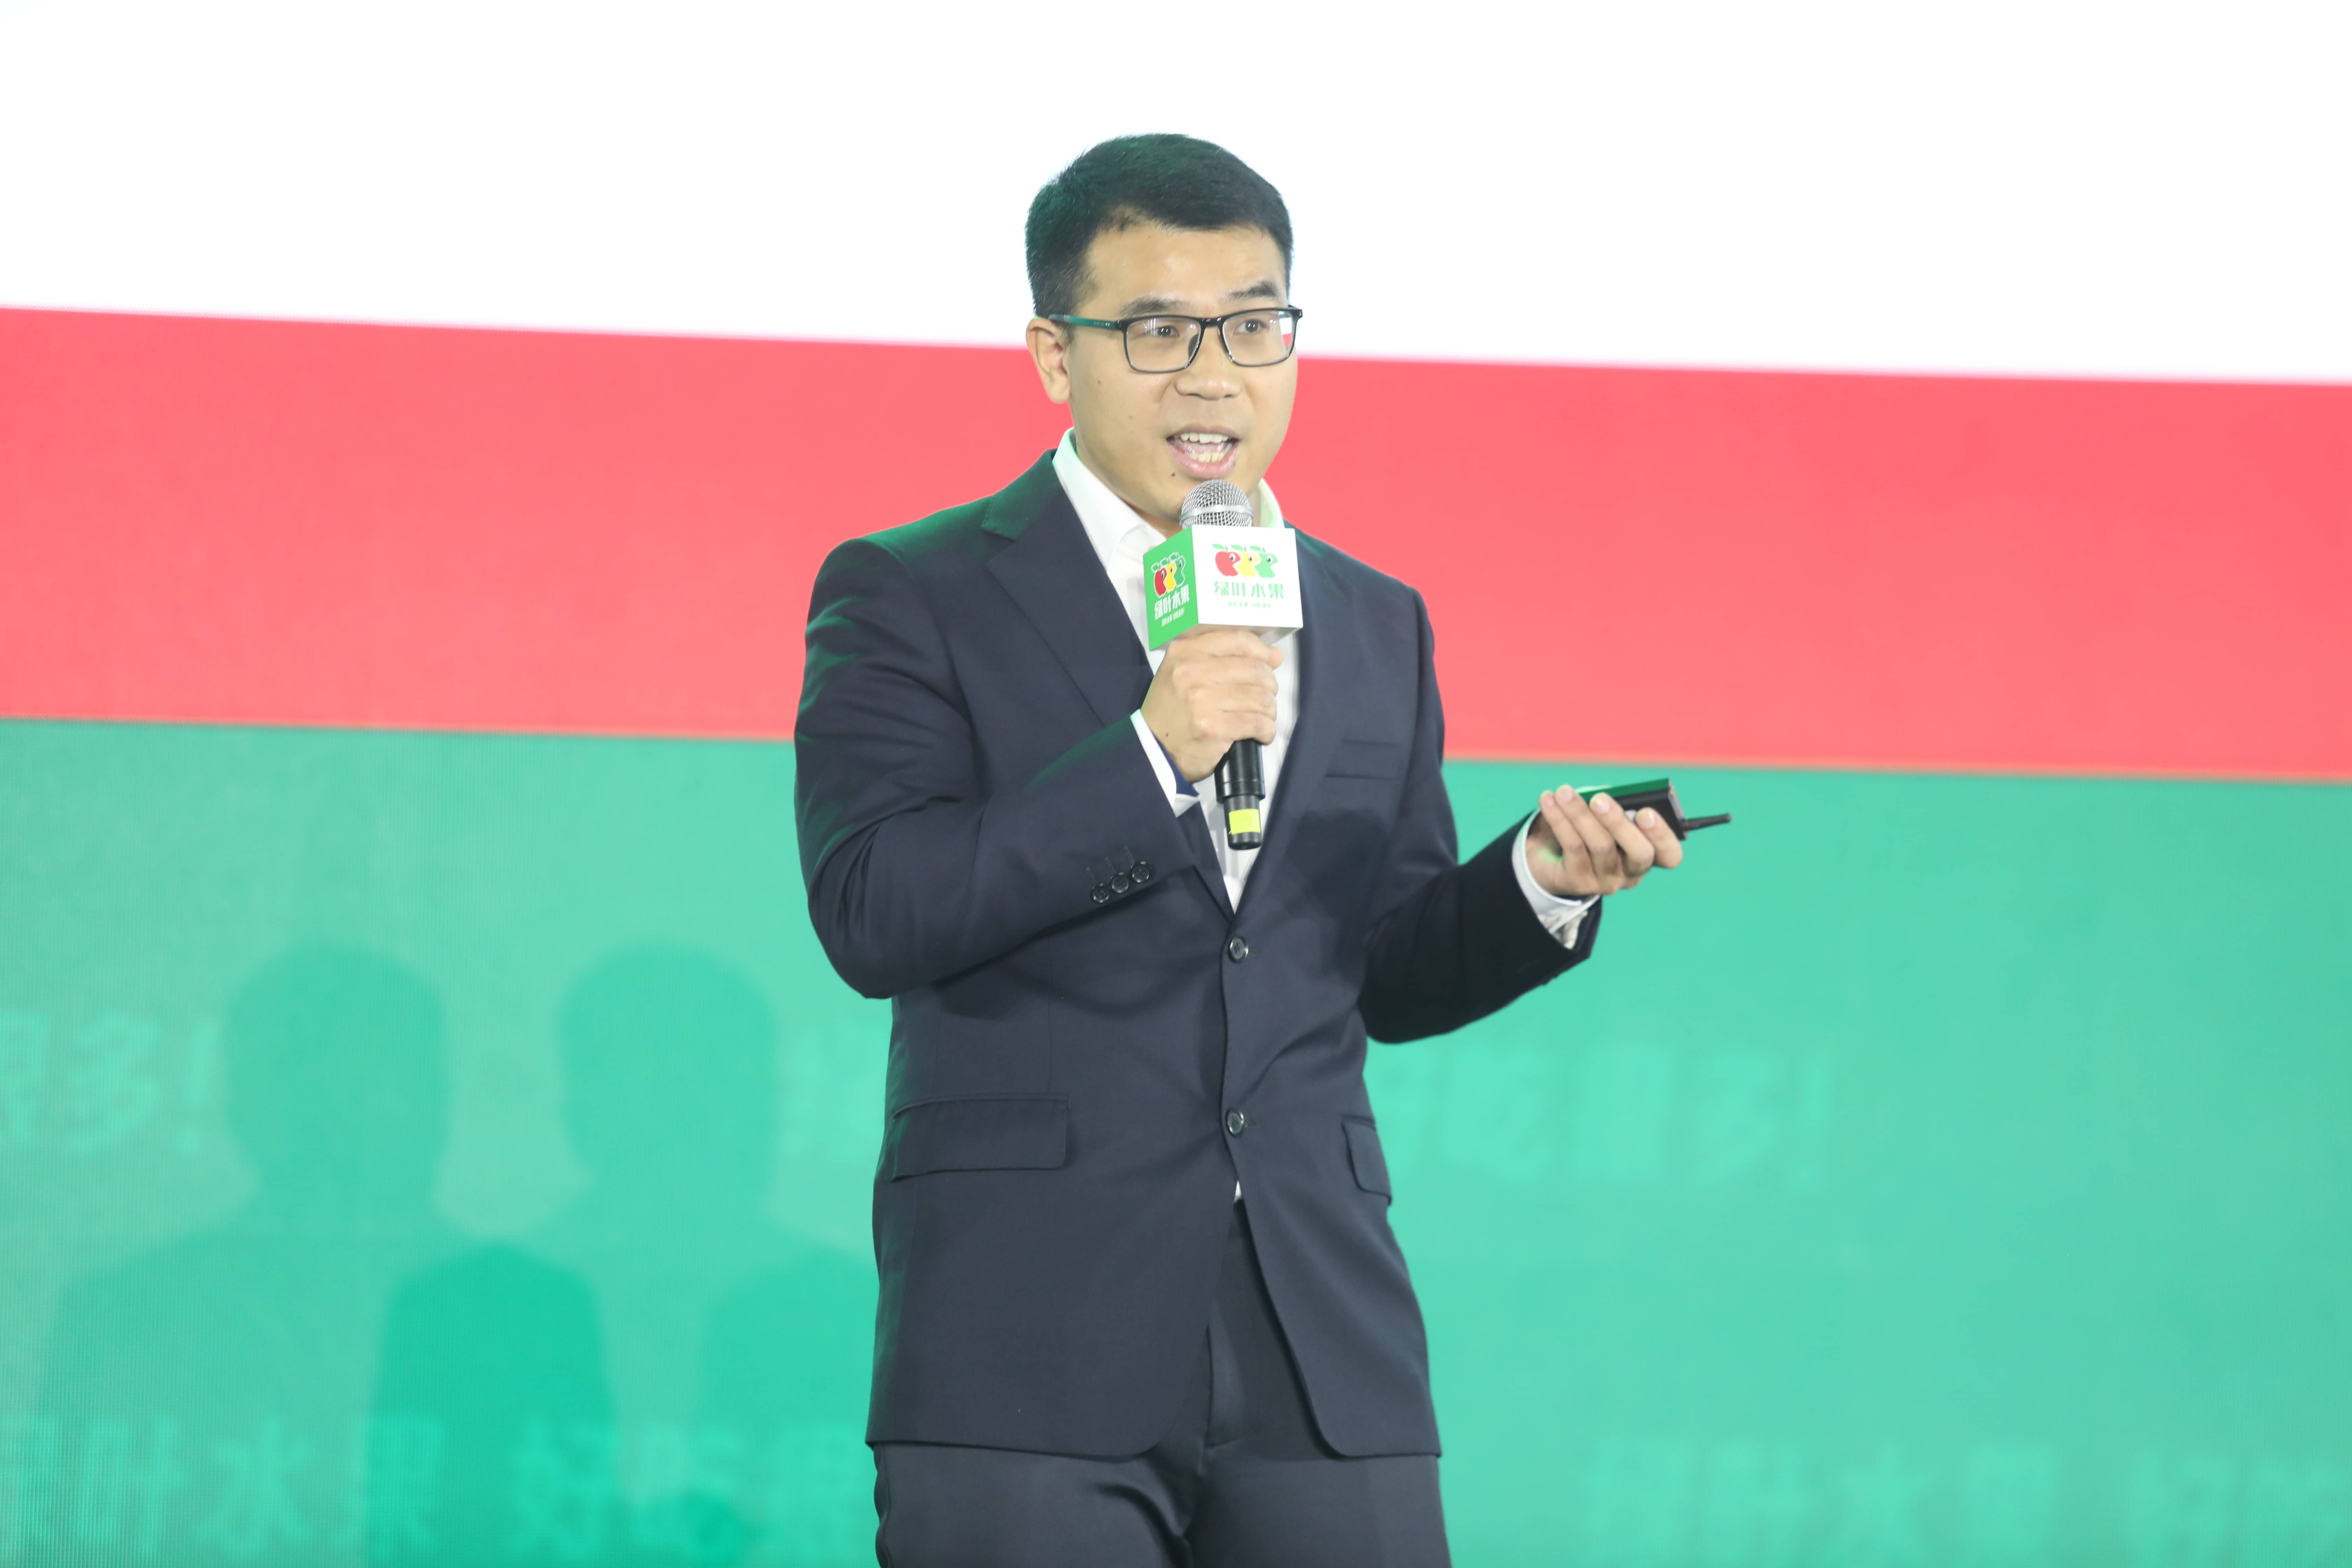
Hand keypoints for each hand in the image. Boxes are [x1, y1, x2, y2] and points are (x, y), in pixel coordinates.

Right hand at [1141, 628, 1281, 781]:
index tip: (1269, 663)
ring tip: (1263, 717)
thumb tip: (1275, 656)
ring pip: (1260, 697)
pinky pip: (1257, 723)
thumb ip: (1227, 658)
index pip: (1238, 640)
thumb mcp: (1187, 672)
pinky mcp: (1212, 728)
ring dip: (1269, 710)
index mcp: (1185, 652)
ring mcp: (1201, 700)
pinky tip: (1262, 734)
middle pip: (1255, 670)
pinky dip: (1267, 730)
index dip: (1261, 651)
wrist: (1153, 748)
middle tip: (1265, 698)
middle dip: (1269, 685)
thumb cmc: (1175, 709)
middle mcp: (1191, 672)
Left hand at [1525, 786, 1683, 896]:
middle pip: (1639, 853)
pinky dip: (1559, 820)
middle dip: (1620, 823)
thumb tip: (1604, 796)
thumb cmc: (1589, 826)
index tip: (1645, 812)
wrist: (1549, 856)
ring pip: (1600, 846)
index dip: (1662, 836)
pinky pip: (1572, 847)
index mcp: (1650, 853)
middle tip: (1599, 800)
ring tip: (1564, 792)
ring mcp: (1606, 881)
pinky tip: (1548, 800)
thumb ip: (1613, 806)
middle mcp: (1632, 872)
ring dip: (1580, 814)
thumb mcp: (1604, 815)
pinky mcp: (1579, 882)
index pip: (1669, 855)